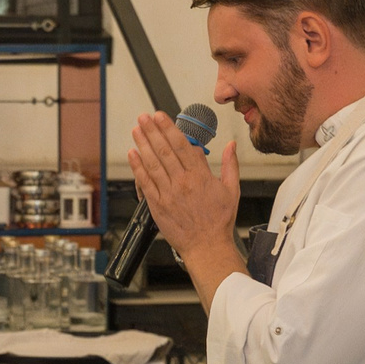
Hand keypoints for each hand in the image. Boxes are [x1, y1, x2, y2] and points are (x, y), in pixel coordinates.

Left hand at [128, 112, 242, 303]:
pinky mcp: (157, 205)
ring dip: (143, 144)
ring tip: (136, 130)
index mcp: (200, 176)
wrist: (207, 246)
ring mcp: (168, 193)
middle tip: (144, 117)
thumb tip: (231, 145)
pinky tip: (133, 154)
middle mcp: (183, 182)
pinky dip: (137, 167)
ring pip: (153, 163)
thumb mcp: (232, 190)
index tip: (161, 116)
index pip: (182, 145)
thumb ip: (230, 165)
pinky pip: (145, 182)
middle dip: (152, 131)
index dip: (169, 128)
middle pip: (164, 150)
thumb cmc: (219, 221)